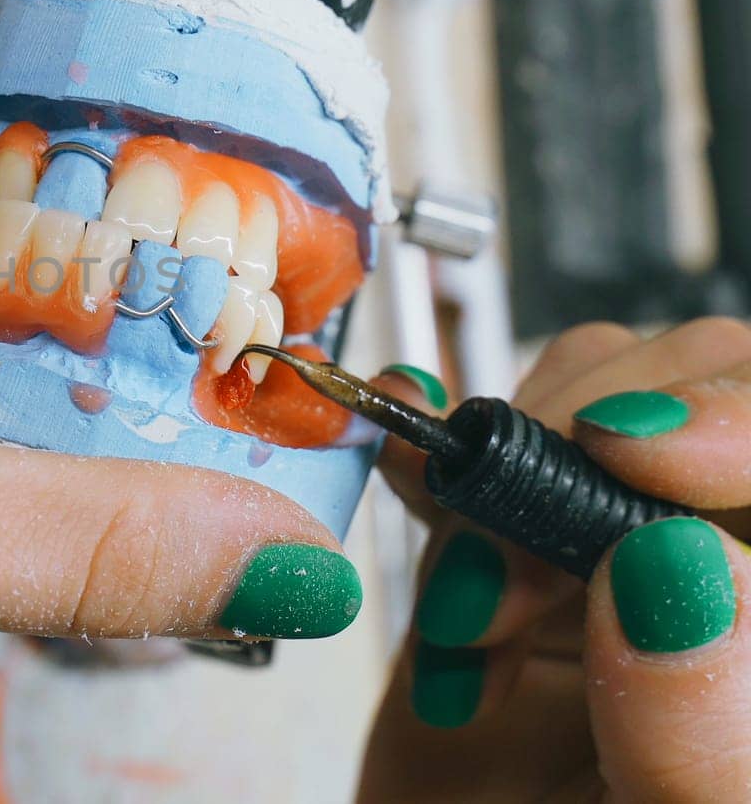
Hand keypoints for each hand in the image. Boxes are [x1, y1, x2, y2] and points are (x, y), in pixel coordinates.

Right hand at [360, 318, 750, 801]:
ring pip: (591, 392)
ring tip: (469, 616)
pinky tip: (416, 483)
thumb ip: (713, 747)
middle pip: (715, 387)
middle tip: (515, 570)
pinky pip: (479, 445)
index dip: (738, 416)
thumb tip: (685, 572)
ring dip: (503, 476)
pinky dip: (431, 450)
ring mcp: (621, 551)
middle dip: (597, 451)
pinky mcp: (512, 551)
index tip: (639, 451)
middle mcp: (732, 568)